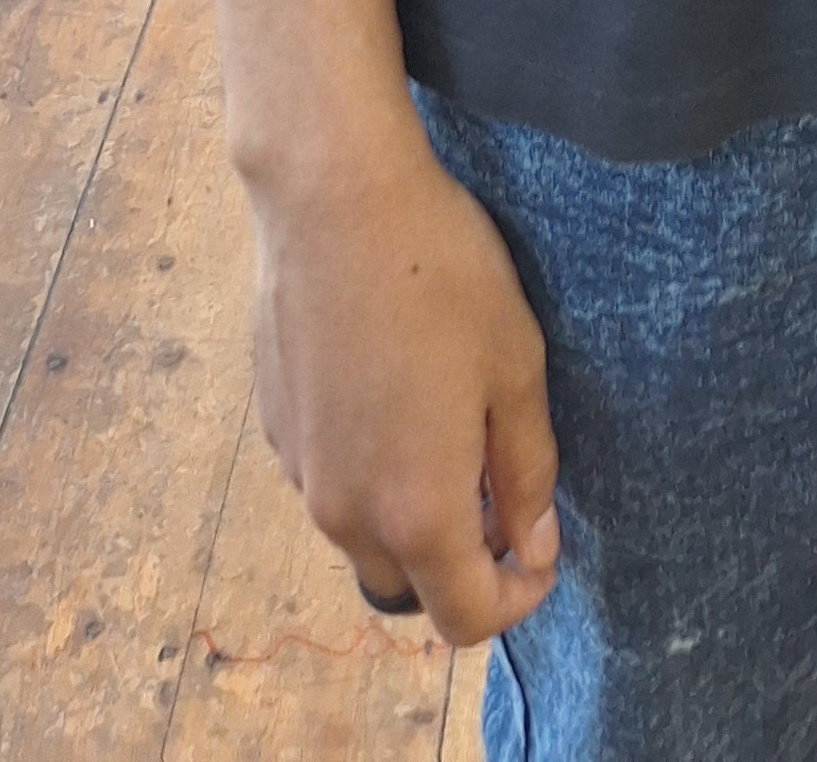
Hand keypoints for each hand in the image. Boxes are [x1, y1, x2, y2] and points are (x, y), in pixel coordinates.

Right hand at [249, 129, 561, 644]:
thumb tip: (533, 542)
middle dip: (458, 564)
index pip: (464, 618)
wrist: (333, 197)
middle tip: (496, 488)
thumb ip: (527, 472)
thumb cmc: (441, 275)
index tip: (541, 549)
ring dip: (408, 516)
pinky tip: (393, 389)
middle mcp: (346, 512)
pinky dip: (367, 470)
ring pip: (362, 536)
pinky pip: (330, 481)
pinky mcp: (275, 426)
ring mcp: (301, 471)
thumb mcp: (515, 367)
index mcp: (416, 512)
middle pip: (406, 588)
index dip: (516, 600)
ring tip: (447, 429)